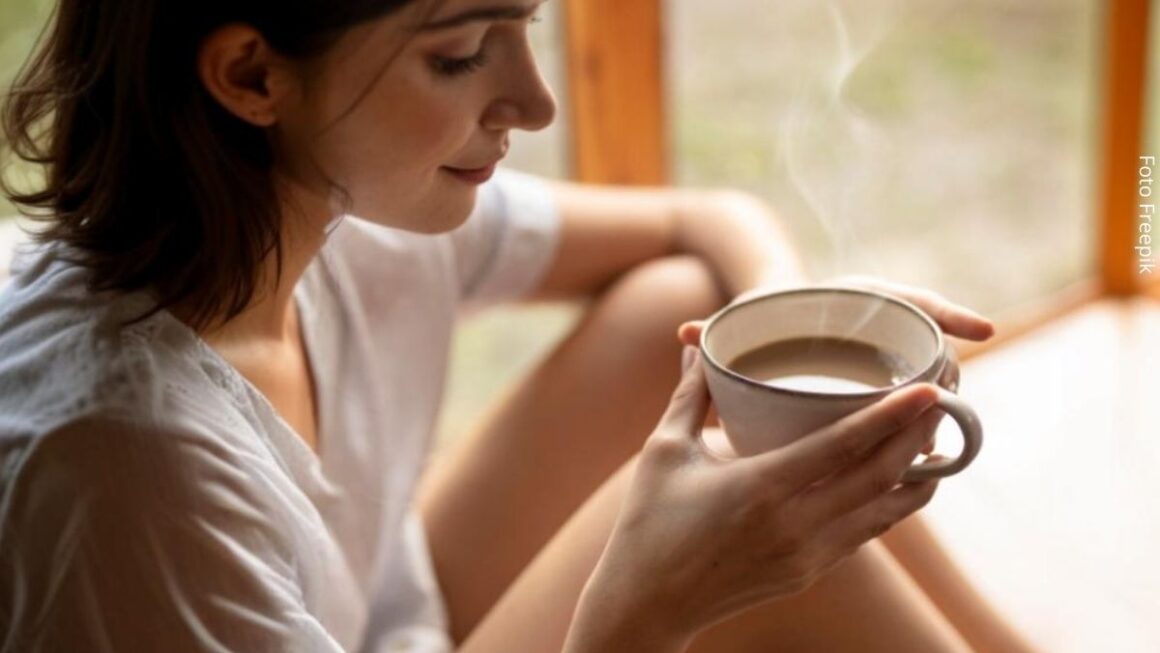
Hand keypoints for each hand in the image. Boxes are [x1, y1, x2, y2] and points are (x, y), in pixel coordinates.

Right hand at [582, 349, 944, 642]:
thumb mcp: (664, 452)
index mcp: (759, 489)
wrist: (648, 605)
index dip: (891, 417)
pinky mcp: (811, 572)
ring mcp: (808, 555)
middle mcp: (794, 526)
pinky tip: (901, 474)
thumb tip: (700, 345)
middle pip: (880, 477)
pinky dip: (893, 500)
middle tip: (945, 396)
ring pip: (887, 511)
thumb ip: (690, 395)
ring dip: (918, 471)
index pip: (843, 448)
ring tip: (936, 432)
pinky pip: (867, 530)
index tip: (929, 389)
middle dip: (920, 435)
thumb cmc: (648, 524)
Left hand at [707, 276, 994, 453]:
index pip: (908, 297)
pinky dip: (918, 425)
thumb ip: (715, 331)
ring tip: (936, 437)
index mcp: (849, 299)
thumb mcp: (739, 323)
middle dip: (944, 369)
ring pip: (924, 375)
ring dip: (936, 401)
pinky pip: (909, 403)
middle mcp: (875, 324)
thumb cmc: (752, 321)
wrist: (760, 322)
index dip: (946, 312)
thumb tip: (684, 334)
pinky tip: (926, 461)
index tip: (981, 330)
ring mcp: (883, 354)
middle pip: (925, 341)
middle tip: (950, 399)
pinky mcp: (880, 384)